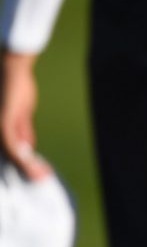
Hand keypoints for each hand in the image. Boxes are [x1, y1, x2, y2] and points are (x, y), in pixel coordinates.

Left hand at [2, 51, 51, 180]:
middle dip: (27, 169)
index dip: (24, 164)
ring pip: (11, 154)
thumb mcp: (22, 114)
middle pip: (10, 155)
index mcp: (2, 128)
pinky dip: (25, 158)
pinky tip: (35, 165)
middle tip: (42, 178)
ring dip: (28, 167)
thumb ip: (23, 131)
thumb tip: (28, 148)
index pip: (11, 151)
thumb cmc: (15, 87)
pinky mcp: (4, 123)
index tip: (38, 173)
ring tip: (42, 176)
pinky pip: (13, 147)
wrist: (13, 68)